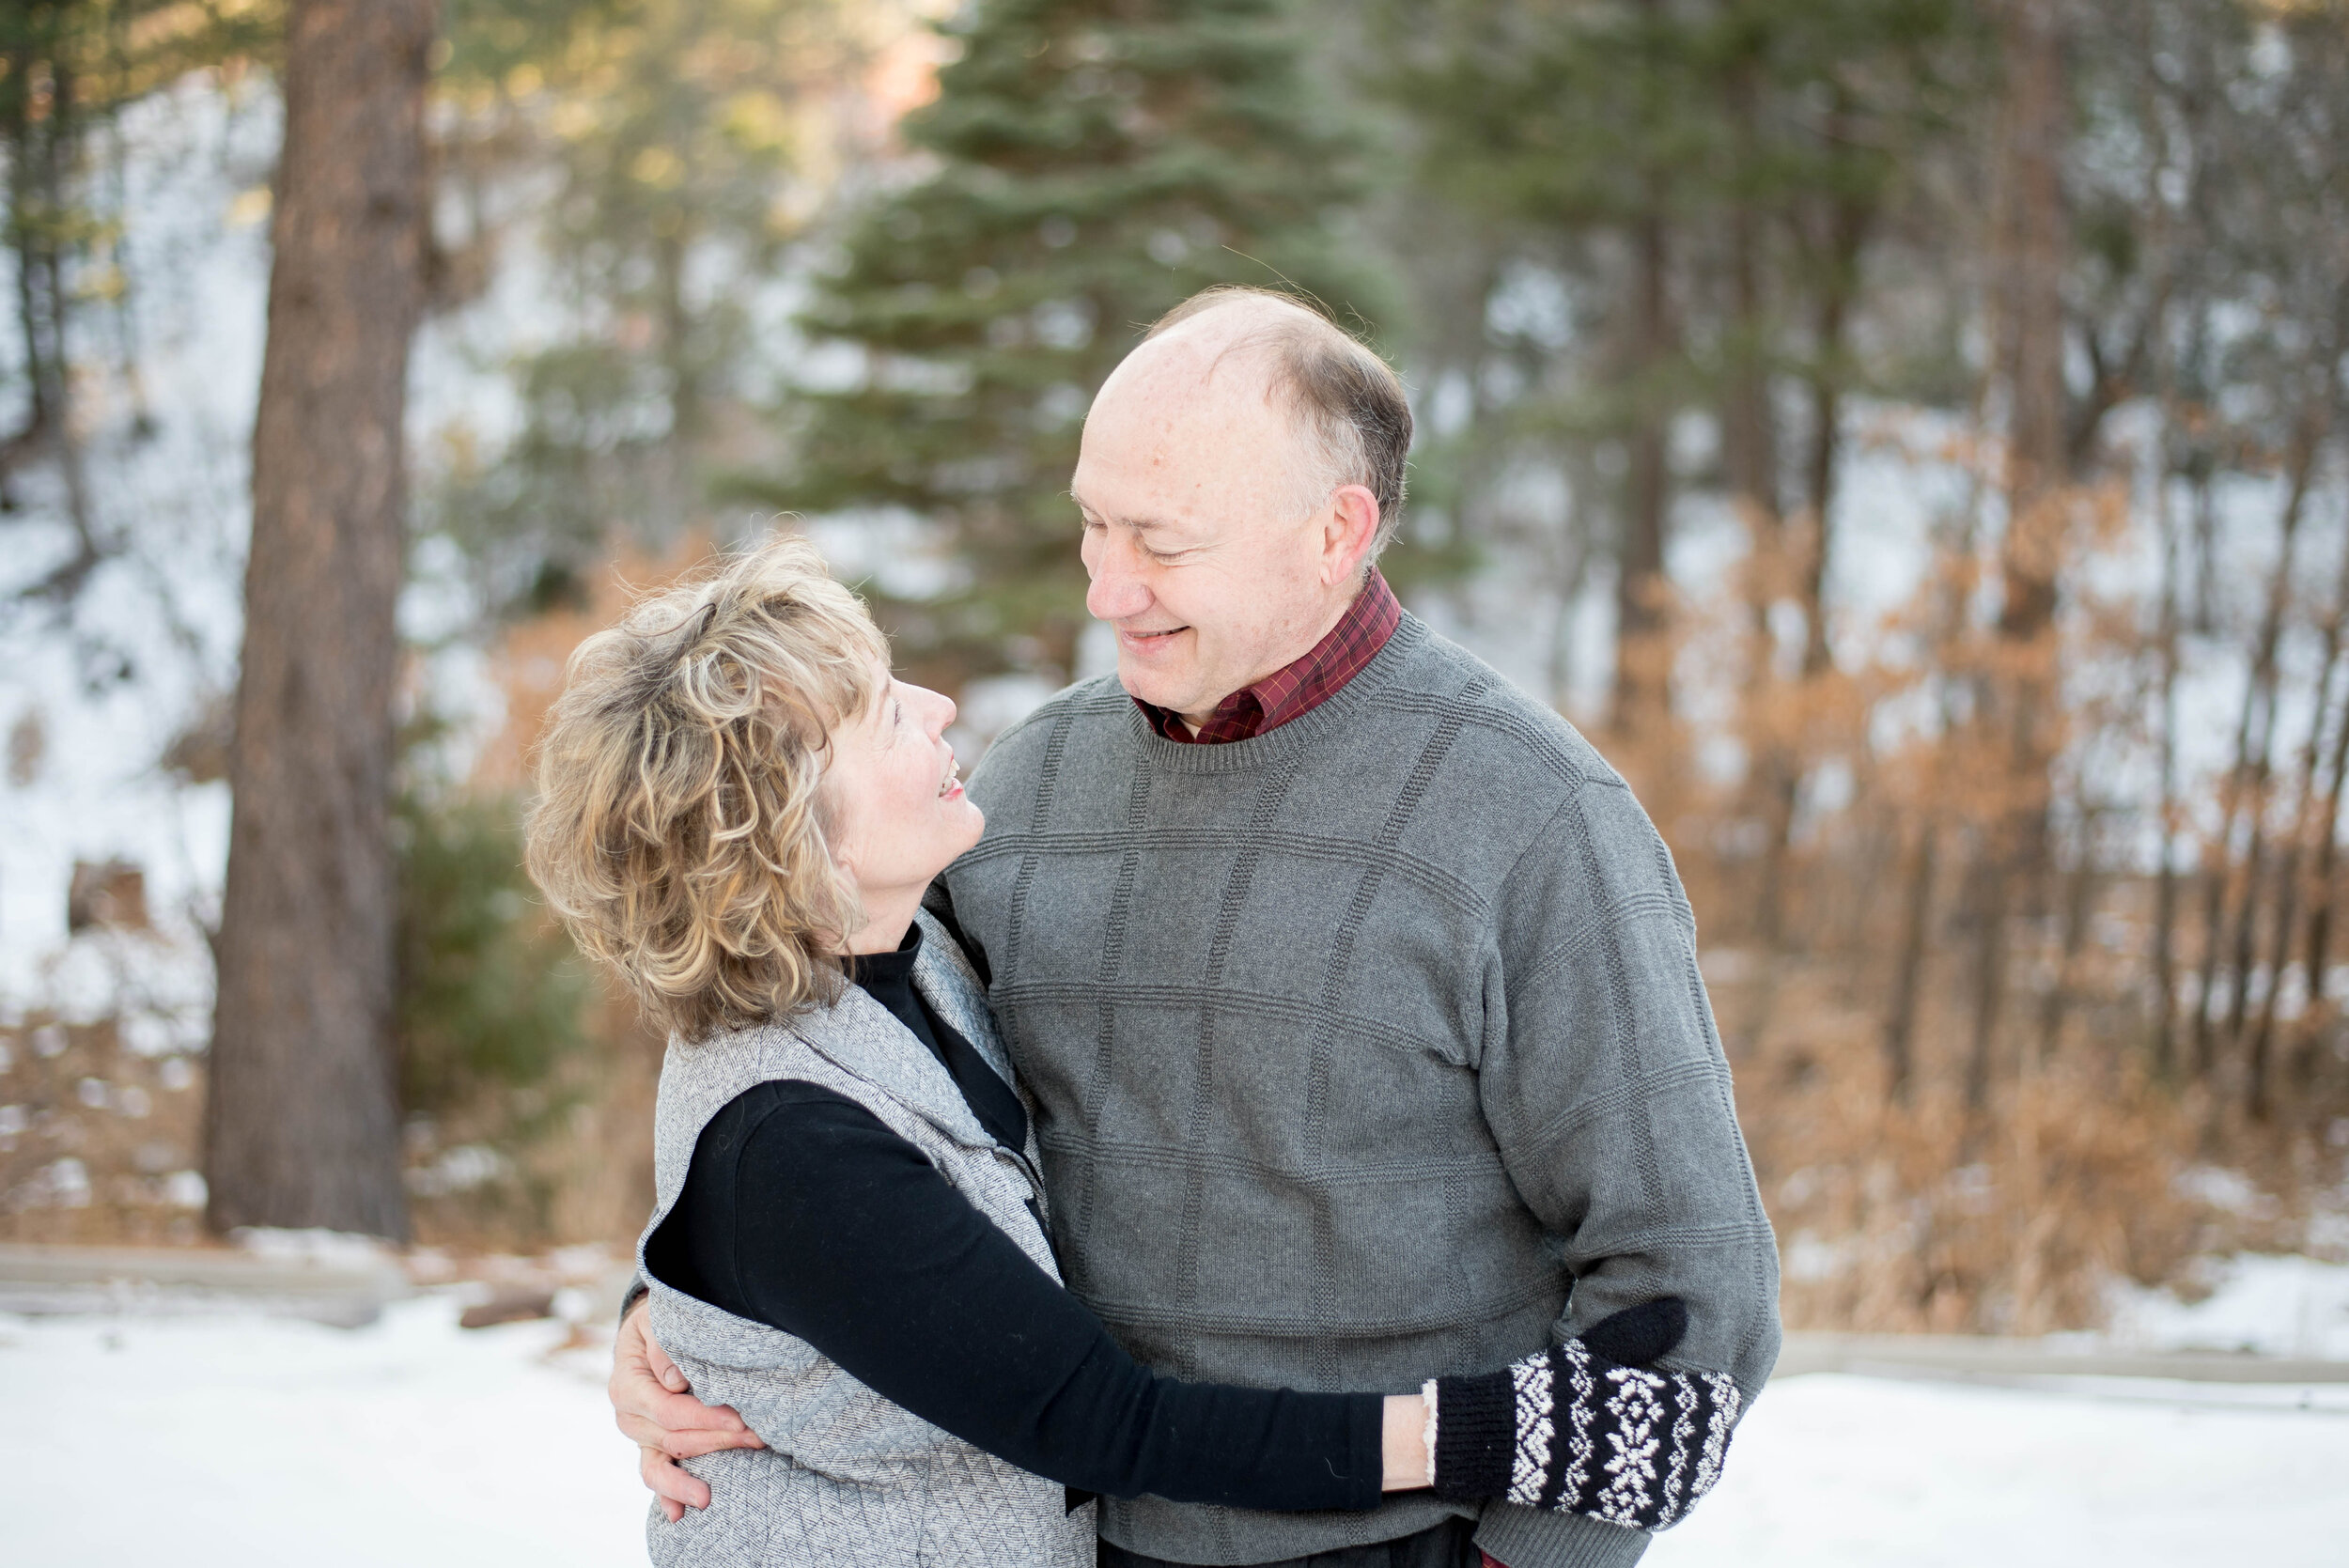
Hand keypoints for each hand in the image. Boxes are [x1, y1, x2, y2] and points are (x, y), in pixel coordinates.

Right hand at [611, 1296, 765, 1521]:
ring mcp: (639, 1434)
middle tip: (756, 1440)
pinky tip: (679, 1514)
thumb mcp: (656, 1319)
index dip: (704, 1418)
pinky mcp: (651, 1445)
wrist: (648, 1332)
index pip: (667, 1410)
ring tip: (709, 1497)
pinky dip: (666, 1494)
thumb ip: (662, 1344)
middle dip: (717, 1442)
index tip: (739, 1420)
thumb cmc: (659, 1321)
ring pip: (662, 1464)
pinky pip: (654, 1474)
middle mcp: (629, 1415)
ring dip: (689, 1480)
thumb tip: (673, 1380)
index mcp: (627, 1384)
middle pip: (673, 1439)